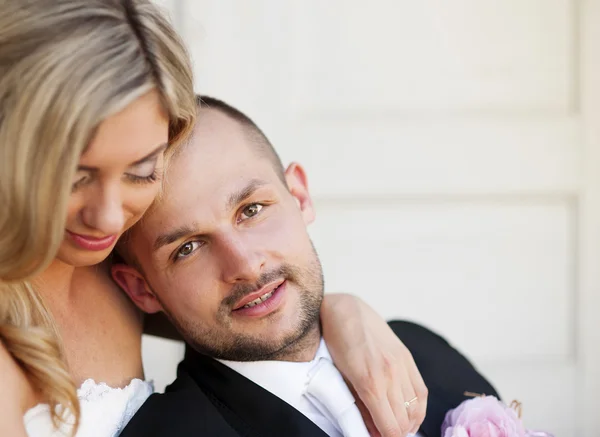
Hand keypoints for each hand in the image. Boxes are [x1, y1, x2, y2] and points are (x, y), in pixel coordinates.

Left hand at [320, 293, 427, 436]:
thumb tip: (373, 430)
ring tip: (397, 427)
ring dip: (408, 423)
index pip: (390, 428)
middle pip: (404, 421)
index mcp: (370, 383)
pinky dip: (418, 407)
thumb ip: (360, 406)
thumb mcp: (342, 378)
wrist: (346, 310)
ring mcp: (402, 365)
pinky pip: (421, 391)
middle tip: (384, 432)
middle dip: (395, 433)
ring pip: (416, 409)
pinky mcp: (407, 357)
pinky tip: (409, 413)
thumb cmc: (336, 343)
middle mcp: (390, 375)